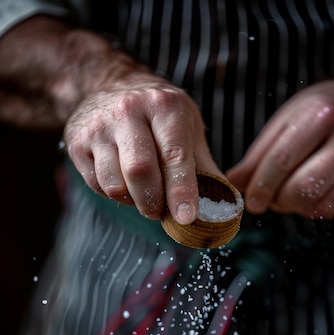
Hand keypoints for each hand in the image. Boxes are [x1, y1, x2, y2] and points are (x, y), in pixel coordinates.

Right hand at [64, 73, 221, 223]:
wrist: (110, 87)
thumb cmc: (160, 117)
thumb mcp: (188, 130)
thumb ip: (205, 168)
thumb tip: (225, 207)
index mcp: (164, 106)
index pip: (174, 155)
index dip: (181, 191)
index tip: (187, 218)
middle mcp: (128, 110)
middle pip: (140, 171)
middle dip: (153, 202)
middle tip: (160, 212)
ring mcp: (98, 126)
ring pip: (114, 184)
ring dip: (132, 201)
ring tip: (143, 194)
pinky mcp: (77, 141)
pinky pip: (97, 185)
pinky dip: (114, 195)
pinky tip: (123, 183)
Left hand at [227, 61, 333, 218]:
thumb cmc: (324, 113)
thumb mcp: (288, 121)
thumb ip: (259, 154)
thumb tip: (233, 183)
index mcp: (323, 114)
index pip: (281, 161)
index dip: (261, 187)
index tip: (252, 202)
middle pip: (303, 189)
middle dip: (280, 202)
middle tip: (274, 199)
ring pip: (323, 207)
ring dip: (301, 208)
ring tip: (297, 193)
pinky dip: (324, 209)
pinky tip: (322, 192)